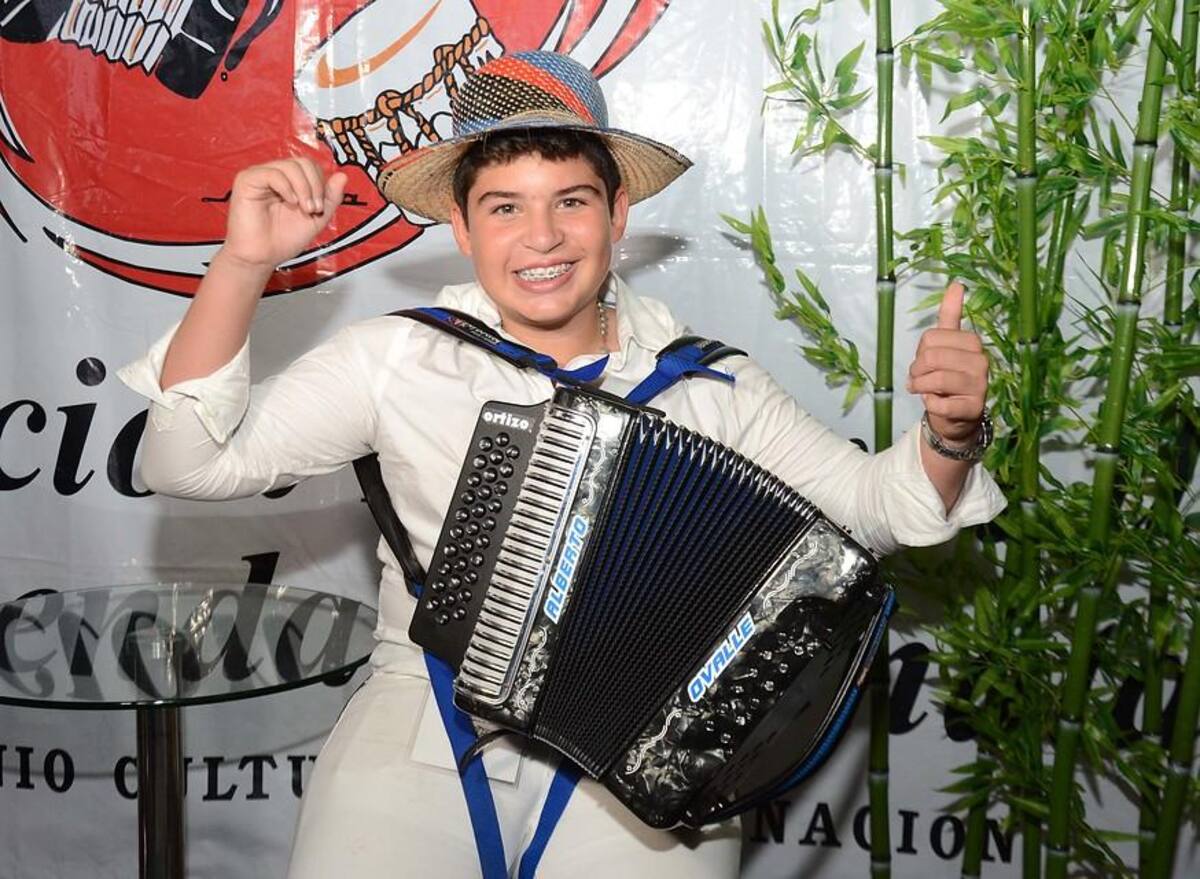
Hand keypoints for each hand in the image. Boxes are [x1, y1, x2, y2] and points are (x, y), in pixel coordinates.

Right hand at [218, 158, 347, 274]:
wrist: (263, 257)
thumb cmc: (284, 239)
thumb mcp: (317, 217)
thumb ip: (330, 198)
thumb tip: (343, 176)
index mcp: (290, 181)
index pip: (311, 166)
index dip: (320, 184)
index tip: (319, 209)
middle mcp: (275, 174)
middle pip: (303, 162)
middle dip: (315, 186)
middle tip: (313, 209)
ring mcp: (260, 175)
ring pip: (290, 166)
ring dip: (303, 189)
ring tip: (304, 209)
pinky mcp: (247, 180)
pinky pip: (272, 173)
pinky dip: (287, 187)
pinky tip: (289, 202)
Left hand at [906, 281, 988, 443]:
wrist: (955, 417)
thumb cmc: (946, 378)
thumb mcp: (945, 345)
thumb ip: (950, 316)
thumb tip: (957, 283)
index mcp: (972, 342)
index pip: (931, 337)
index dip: (920, 351)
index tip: (923, 361)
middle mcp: (981, 361)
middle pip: (932, 357)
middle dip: (917, 370)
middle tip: (918, 379)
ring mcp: (980, 385)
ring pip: (937, 379)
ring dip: (921, 387)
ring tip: (922, 390)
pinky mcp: (974, 407)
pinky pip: (939, 403)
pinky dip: (930, 405)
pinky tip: (935, 403)